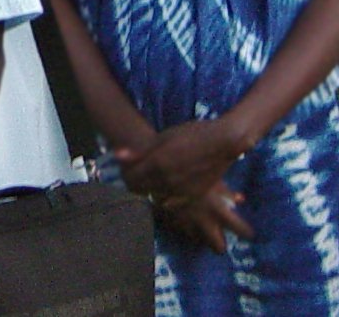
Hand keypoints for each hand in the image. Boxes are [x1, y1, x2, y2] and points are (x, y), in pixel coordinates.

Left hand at [117, 118, 244, 201]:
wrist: (223, 143)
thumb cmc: (191, 134)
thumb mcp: (163, 138)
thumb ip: (139, 151)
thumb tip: (116, 157)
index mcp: (157, 164)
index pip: (131, 178)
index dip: (124, 174)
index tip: (123, 169)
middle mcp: (167, 181)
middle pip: (140, 190)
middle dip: (133, 183)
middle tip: (133, 175)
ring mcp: (181, 191)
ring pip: (154, 198)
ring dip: (147, 192)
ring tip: (148, 181)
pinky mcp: (193, 197)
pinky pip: (171, 204)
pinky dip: (163, 198)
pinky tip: (163, 189)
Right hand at [155, 181, 253, 253]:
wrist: (159, 177)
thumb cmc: (190, 174)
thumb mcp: (211, 178)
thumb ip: (226, 191)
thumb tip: (241, 199)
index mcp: (219, 212)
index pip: (241, 230)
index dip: (247, 232)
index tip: (249, 232)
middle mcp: (206, 224)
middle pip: (219, 247)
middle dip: (221, 242)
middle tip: (221, 233)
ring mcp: (189, 226)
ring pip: (201, 242)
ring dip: (203, 236)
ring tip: (203, 227)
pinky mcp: (175, 225)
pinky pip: (185, 233)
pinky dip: (188, 229)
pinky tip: (187, 220)